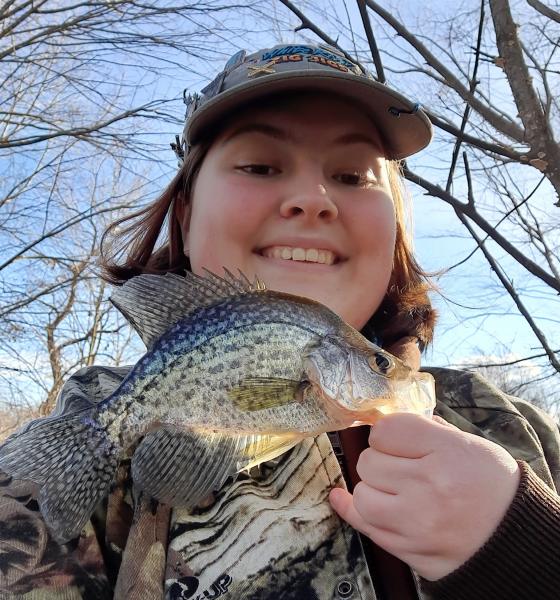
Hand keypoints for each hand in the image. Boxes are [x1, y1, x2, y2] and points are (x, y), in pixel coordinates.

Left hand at [329, 413, 519, 579]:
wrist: (514, 537)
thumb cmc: (492, 485)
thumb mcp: (470, 444)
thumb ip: (427, 430)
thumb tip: (388, 425)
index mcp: (447, 452)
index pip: (387, 430)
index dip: (387, 432)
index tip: (396, 439)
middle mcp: (428, 487)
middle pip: (369, 461)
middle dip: (380, 459)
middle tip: (400, 466)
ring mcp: (417, 523)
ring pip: (363, 494)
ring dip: (371, 487)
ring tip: (391, 487)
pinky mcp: (410, 550)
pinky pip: (365, 526)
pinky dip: (350, 509)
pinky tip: (340, 497)